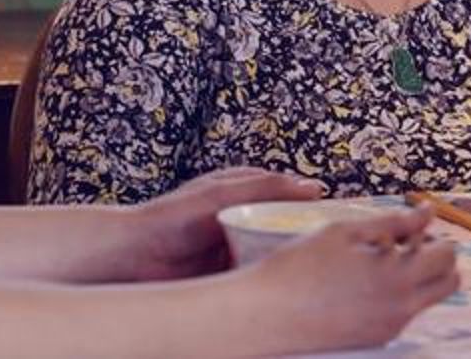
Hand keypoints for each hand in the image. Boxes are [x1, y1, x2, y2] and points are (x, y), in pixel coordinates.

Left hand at [125, 167, 324, 279]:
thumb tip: (312, 186)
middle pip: (285, 222)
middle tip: (327, 246)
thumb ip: (267, 188)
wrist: (135, 257)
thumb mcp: (224, 194)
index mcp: (243, 188)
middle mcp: (244, 214)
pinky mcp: (230, 272)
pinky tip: (281, 284)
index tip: (336, 214)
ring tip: (309, 267)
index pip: (288, 191)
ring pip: (274, 249)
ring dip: (286, 257)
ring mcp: (238, 243)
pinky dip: (269, 277)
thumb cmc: (173, 217)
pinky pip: (258, 273)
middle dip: (303, 233)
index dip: (311, 203)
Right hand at [247, 206, 459, 353]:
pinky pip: (404, 314)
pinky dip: (398, 296)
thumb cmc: (299, 267)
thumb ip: (394, 222)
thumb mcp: (346, 232)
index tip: (414, 229)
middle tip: (407, 245)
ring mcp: (389, 327)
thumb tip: (428, 212)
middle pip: (449, 282)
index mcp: (397, 277)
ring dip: (419, 278)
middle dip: (438, 260)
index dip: (436, 236)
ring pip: (428, 299)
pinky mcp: (375, 339)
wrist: (266, 313)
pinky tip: (365, 283)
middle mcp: (401, 308)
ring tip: (380, 262)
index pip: (448, 256)